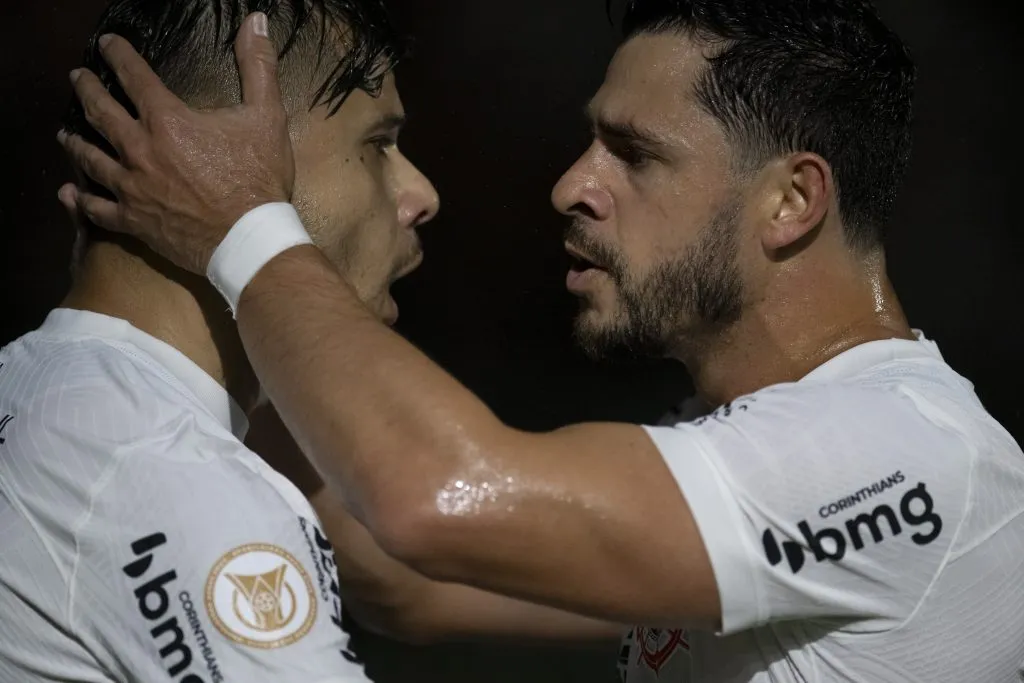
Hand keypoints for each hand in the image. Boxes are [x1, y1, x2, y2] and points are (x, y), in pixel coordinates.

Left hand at [57, 12, 293, 274]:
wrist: (250, 239)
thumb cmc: (258, 179)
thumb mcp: (267, 117)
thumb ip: (258, 66)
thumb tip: (256, 21)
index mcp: (167, 120)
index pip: (134, 76)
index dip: (119, 55)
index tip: (108, 45)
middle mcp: (139, 149)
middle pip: (100, 113)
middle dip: (87, 90)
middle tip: (78, 79)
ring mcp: (132, 187)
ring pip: (91, 159)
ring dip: (76, 142)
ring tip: (66, 134)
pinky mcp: (134, 220)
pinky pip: (97, 209)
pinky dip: (80, 200)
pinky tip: (69, 193)